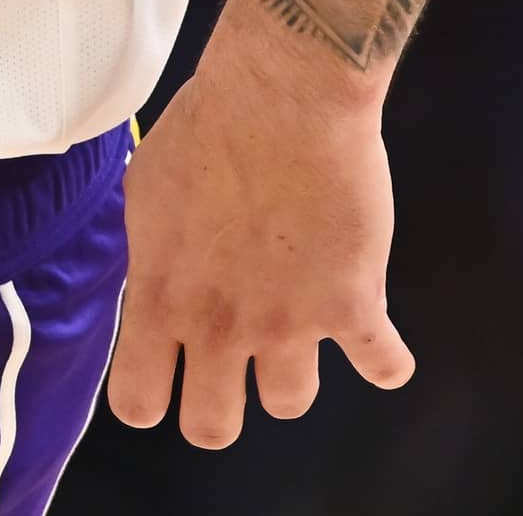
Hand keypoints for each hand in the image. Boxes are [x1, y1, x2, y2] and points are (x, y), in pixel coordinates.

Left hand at [104, 3, 416, 447]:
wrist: (282, 94)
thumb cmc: (206, 126)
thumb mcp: (147, 192)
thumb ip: (153, 253)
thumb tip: (154, 278)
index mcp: (159, 295)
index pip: (137, 400)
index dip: (150, 399)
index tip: (165, 380)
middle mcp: (219, 325)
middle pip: (213, 426)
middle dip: (220, 408)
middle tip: (231, 372)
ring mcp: (288, 323)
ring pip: (289, 403)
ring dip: (292, 374)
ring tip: (296, 330)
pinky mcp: (352, 305)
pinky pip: (383, 367)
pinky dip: (385, 358)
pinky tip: (377, 338)